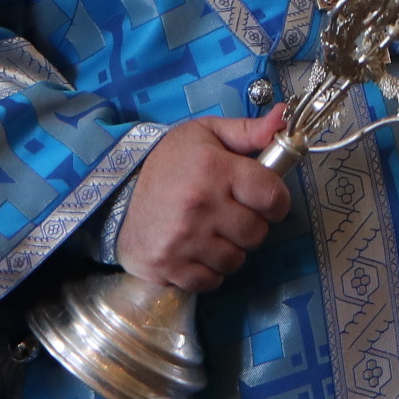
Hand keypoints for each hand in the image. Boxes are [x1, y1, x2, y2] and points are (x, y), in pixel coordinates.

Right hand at [117, 113, 292, 290]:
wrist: (115, 193)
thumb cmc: (169, 163)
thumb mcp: (206, 134)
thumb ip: (249, 130)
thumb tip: (282, 116)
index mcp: (214, 169)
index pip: (273, 197)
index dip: (276, 202)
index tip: (264, 201)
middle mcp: (200, 205)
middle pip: (257, 233)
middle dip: (250, 226)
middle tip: (230, 214)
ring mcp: (183, 239)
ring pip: (236, 260)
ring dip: (229, 250)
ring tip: (211, 232)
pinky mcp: (168, 266)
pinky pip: (211, 281)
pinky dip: (208, 271)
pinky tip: (196, 251)